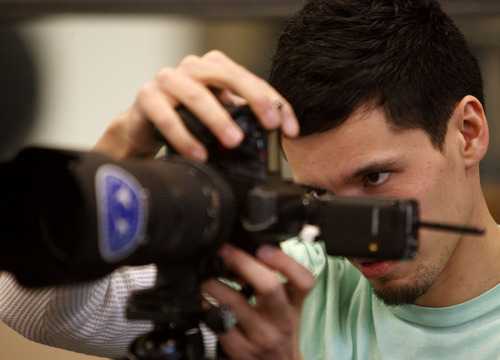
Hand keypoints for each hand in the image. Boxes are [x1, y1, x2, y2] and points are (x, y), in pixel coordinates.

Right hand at [93, 50, 298, 159]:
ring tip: (234, 140)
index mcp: (214, 67)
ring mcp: (168, 79)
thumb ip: (241, 114)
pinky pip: (167, 117)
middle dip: (254, 99)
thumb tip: (274, 130)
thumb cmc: (183, 116)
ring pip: (197, 95)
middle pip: (228, 76)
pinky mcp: (147, 97)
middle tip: (270, 124)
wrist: (144, 124)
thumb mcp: (218, 112)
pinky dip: (184, 137)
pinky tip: (198, 154)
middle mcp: (193, 67)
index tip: (289, 128)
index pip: (251, 80)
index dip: (275, 103)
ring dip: (218, 119)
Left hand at [201, 244, 314, 359]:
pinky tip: (207, 302)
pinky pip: (220, 325)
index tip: (263, 248)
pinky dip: (209, 309)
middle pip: (269, 287)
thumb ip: (275, 277)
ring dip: (216, 286)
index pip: (303, 280)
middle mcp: (283, 320)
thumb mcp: (287, 303)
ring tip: (207, 279)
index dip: (284, 261)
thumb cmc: (279, 328)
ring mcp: (262, 337)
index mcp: (295, 303)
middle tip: (224, 251)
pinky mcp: (242, 350)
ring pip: (237, 305)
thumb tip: (246, 248)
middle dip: (243, 263)